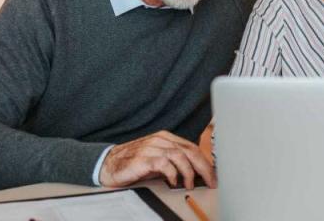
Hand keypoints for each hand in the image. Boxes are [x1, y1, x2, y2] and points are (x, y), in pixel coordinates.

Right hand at [98, 131, 215, 189]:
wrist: (109, 164)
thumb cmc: (135, 164)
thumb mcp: (159, 161)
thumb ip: (176, 163)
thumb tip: (197, 173)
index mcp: (166, 138)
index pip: (192, 148)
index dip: (206, 162)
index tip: (213, 175)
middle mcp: (160, 140)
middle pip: (190, 151)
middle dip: (203, 168)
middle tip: (210, 181)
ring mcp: (151, 147)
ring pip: (179, 156)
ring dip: (188, 172)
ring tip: (190, 184)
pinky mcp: (143, 157)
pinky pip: (164, 163)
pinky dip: (172, 173)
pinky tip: (173, 181)